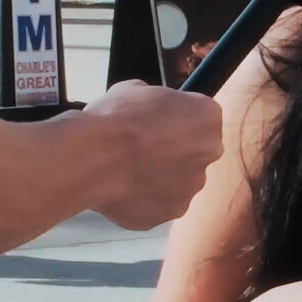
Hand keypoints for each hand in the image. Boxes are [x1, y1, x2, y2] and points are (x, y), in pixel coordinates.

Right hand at [81, 81, 220, 231]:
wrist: (92, 158)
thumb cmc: (114, 117)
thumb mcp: (136, 89)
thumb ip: (155, 101)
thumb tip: (150, 109)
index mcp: (208, 116)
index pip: (201, 116)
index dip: (177, 118)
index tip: (157, 121)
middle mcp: (210, 152)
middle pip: (195, 151)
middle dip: (174, 150)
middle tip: (141, 147)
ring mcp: (192, 187)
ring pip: (178, 181)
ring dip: (159, 177)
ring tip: (125, 169)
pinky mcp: (171, 212)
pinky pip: (159, 204)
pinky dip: (143, 199)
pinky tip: (120, 187)